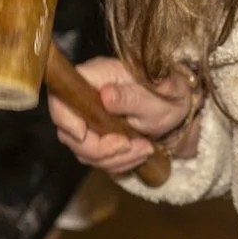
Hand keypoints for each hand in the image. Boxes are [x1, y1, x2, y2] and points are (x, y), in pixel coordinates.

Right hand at [48, 57, 201, 175]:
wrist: (176, 107)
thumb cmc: (167, 95)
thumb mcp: (154, 97)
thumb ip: (130, 98)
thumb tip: (106, 95)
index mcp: (94, 76)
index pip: (61, 99)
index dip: (66, 120)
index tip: (84, 134)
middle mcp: (84, 97)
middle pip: (69, 133)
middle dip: (100, 148)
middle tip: (131, 145)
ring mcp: (87, 119)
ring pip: (82, 150)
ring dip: (114, 158)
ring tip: (144, 149)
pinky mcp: (94, 136)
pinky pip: (95, 158)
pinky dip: (118, 162)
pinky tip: (138, 153)